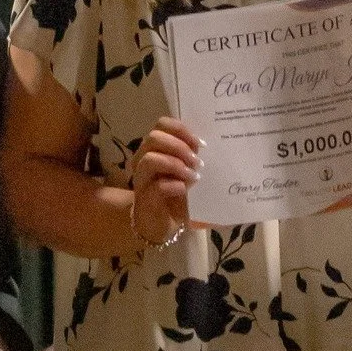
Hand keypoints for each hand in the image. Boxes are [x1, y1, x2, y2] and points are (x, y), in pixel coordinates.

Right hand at [130, 116, 199, 245]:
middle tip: (196, 161)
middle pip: (154, 138)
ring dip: (175, 164)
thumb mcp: (187, 173)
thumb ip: (193, 157)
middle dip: (179, 146)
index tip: (199, 143)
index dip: (181, 129)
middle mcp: (142, 160)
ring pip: (150, 159)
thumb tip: (210, 146)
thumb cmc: (176, 196)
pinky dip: (174, 185)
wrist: (163, 225)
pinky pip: (157, 186)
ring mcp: (141, 180)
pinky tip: (184, 190)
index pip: (162, 125)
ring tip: (193, 176)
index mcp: (154, 149)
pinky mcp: (144, 199)